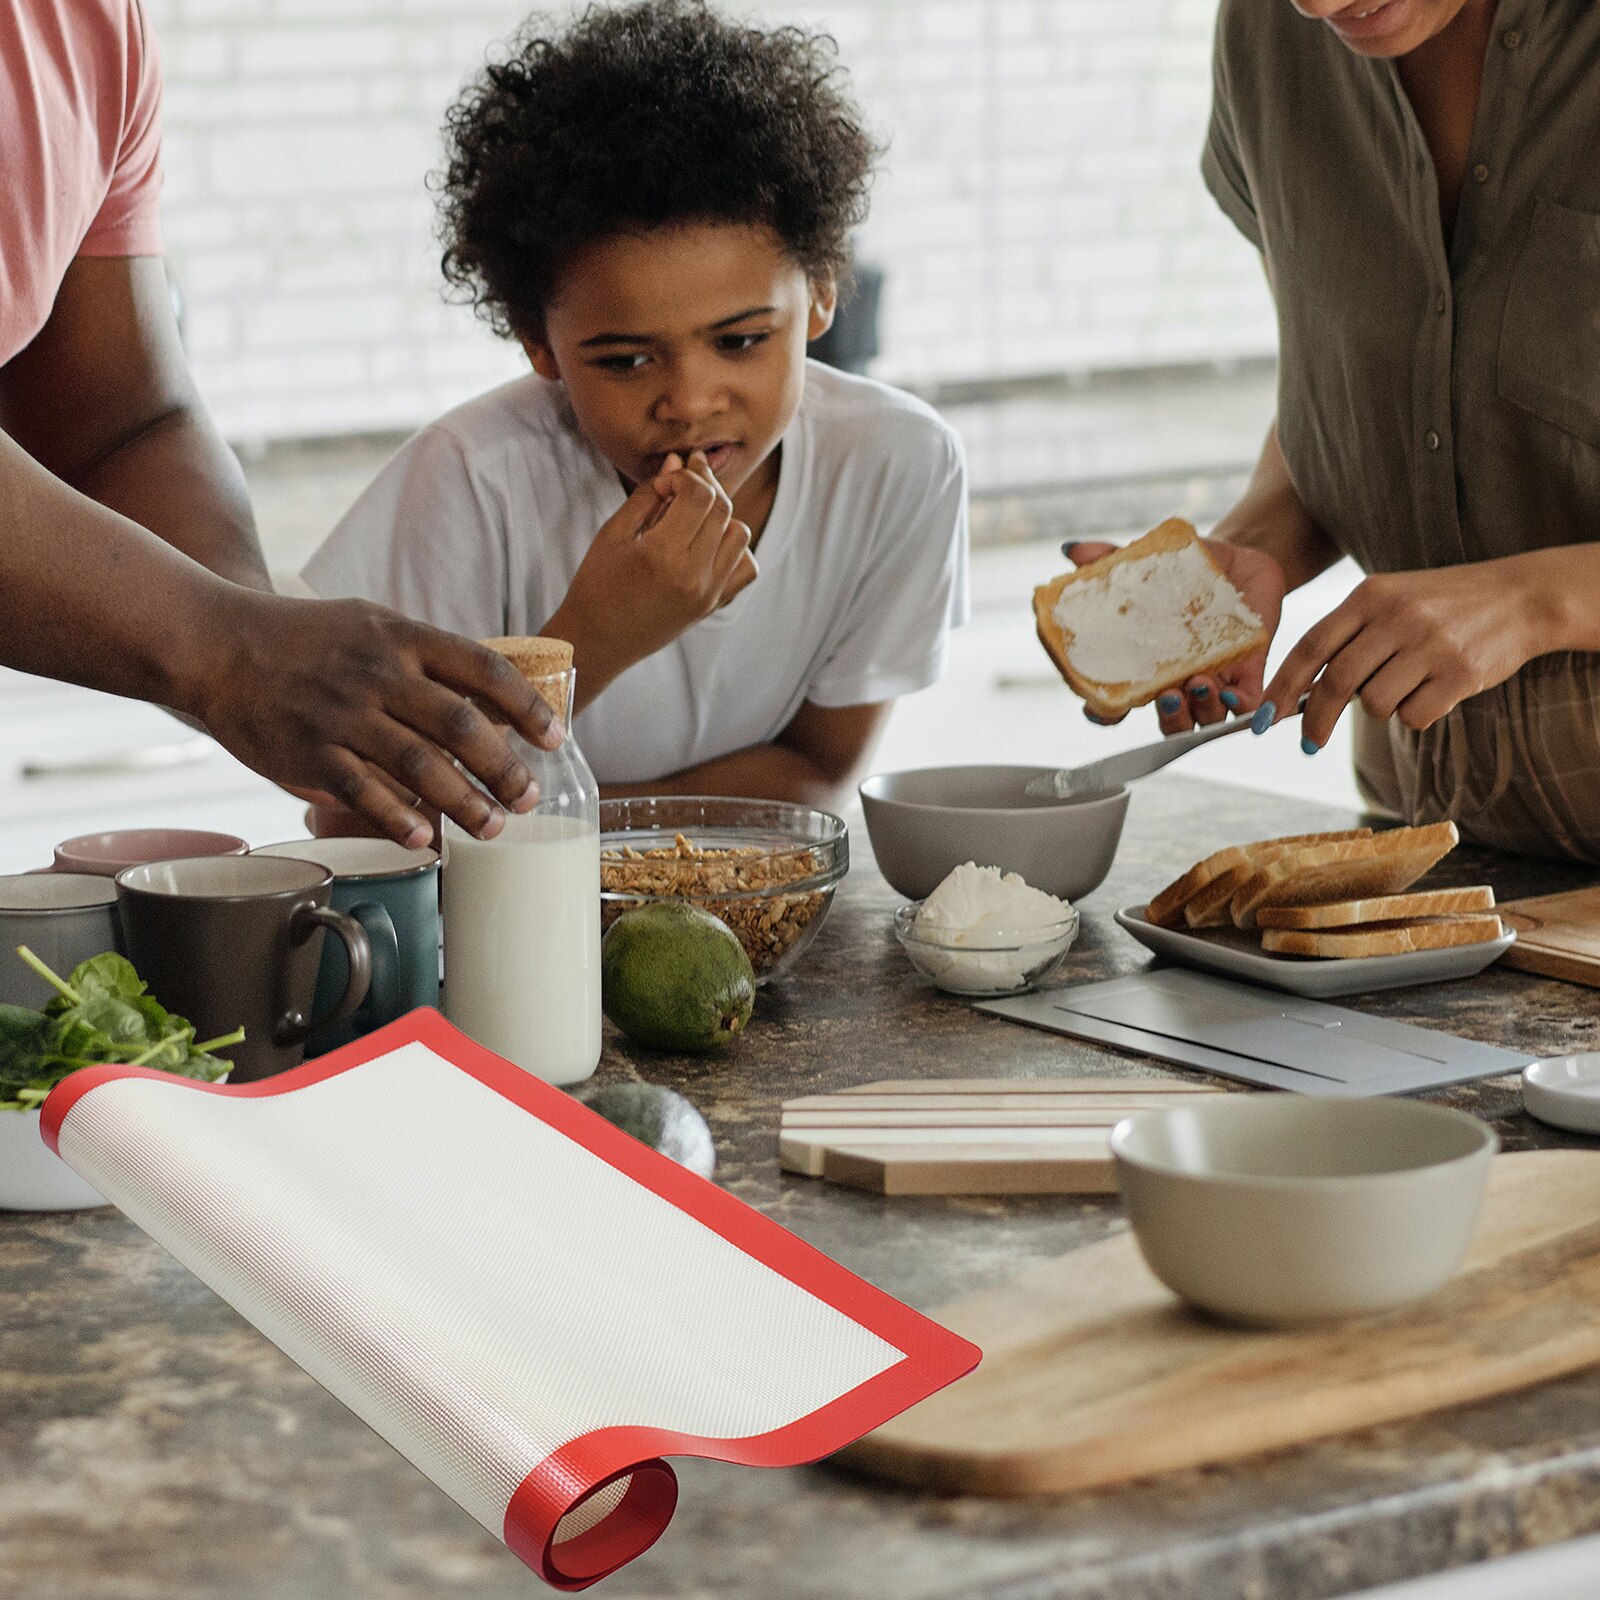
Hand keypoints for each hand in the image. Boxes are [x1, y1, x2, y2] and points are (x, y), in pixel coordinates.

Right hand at [176, 591, 561, 847]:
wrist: (216, 643)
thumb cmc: (306, 639)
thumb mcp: (374, 626)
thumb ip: (428, 661)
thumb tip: (491, 702)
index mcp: (403, 639)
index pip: (484, 669)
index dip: (527, 707)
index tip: (555, 738)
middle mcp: (379, 674)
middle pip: (461, 725)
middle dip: (504, 768)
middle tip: (529, 799)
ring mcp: (343, 714)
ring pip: (419, 764)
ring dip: (464, 802)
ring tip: (493, 827)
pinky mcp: (308, 751)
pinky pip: (363, 790)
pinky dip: (398, 817)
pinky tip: (425, 839)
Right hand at [550, 449, 756, 696]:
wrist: (598, 641)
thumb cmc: (597, 584)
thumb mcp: (614, 533)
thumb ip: (649, 495)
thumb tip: (678, 461)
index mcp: (661, 554)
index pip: (700, 495)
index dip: (686, 476)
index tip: (666, 481)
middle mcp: (692, 575)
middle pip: (723, 510)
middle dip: (705, 486)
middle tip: (683, 481)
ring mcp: (708, 593)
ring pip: (740, 534)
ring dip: (721, 516)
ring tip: (693, 515)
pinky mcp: (713, 605)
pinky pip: (746, 567)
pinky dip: (735, 549)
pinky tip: (709, 543)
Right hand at [1065, 537, 1285, 733]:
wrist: (1240, 559)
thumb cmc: (1186, 570)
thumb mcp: (1147, 563)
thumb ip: (1110, 559)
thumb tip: (1073, 551)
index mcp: (1146, 666)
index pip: (1119, 704)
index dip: (1104, 714)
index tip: (1096, 709)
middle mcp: (1178, 681)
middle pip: (1168, 723)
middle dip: (1167, 718)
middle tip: (1166, 696)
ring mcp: (1214, 680)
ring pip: (1205, 719)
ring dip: (1200, 710)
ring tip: (1199, 683)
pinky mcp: (1249, 672)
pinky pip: (1247, 705)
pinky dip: (1240, 705)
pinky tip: (1231, 691)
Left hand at [1260, 561, 1540, 750]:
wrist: (1520, 597)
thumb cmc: (1441, 605)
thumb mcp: (1390, 600)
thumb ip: (1348, 636)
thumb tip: (1299, 693)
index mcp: (1371, 595)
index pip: (1311, 646)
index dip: (1282, 686)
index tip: (1265, 718)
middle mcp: (1398, 616)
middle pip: (1336, 682)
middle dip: (1315, 720)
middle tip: (1309, 743)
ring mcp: (1431, 644)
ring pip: (1375, 704)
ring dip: (1381, 708)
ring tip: (1406, 685)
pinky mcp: (1461, 673)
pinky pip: (1414, 716)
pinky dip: (1416, 715)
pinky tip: (1434, 691)